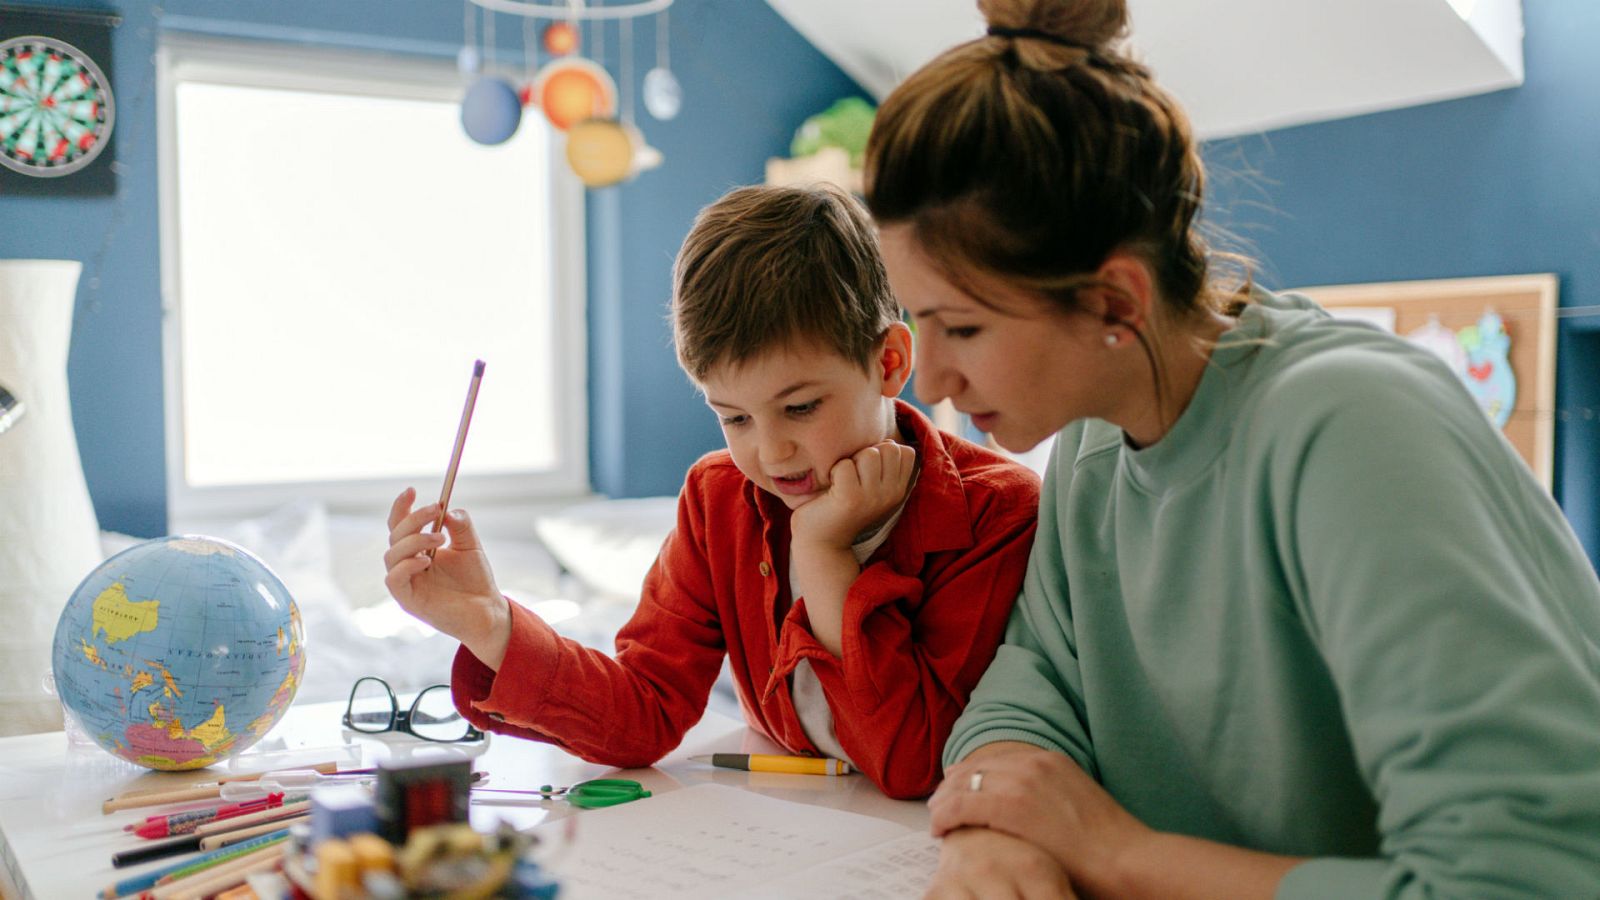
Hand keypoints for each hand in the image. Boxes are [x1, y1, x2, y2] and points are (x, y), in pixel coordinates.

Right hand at [383, 487, 509, 666]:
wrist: (486, 610)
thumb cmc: (475, 580)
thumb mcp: (470, 545)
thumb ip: (460, 525)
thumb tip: (448, 509)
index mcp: (418, 549)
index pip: (400, 525)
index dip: (401, 507)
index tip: (412, 490)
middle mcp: (408, 564)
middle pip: (395, 535)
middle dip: (413, 518)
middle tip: (436, 509)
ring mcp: (406, 582)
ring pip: (392, 554)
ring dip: (414, 539)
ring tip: (440, 538)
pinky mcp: (408, 600)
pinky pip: (394, 579)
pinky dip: (407, 565)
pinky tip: (427, 560)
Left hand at [790, 440, 915, 549]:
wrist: (822, 542)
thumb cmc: (842, 506)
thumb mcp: (871, 486)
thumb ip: (883, 465)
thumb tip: (887, 441)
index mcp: (898, 490)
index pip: (906, 452)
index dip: (884, 451)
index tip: (868, 469)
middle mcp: (890, 494)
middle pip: (889, 448)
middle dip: (868, 453)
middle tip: (853, 474)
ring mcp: (873, 497)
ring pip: (870, 454)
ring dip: (851, 461)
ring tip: (843, 480)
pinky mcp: (851, 498)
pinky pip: (845, 465)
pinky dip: (834, 470)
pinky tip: (832, 486)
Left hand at [930, 745, 1152, 895]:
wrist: (1127, 859)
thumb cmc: (1108, 845)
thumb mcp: (1076, 804)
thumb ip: (1048, 797)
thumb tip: (1027, 809)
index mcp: (1050, 759)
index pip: (995, 760)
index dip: (969, 775)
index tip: (955, 789)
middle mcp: (1034, 762)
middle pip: (975, 767)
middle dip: (952, 786)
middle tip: (937, 804)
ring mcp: (1022, 781)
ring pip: (963, 784)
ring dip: (944, 802)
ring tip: (935, 819)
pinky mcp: (1012, 806)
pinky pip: (962, 805)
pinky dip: (945, 816)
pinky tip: (939, 830)